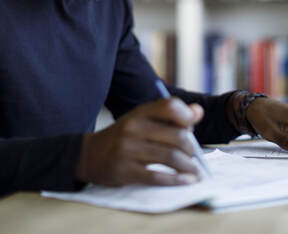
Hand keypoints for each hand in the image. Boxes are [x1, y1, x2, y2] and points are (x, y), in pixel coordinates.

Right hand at [75, 98, 203, 185]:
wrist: (88, 155)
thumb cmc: (124, 136)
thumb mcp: (142, 120)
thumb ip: (170, 116)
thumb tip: (198, 112)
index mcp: (140, 112)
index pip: (170, 106)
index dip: (186, 116)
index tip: (192, 128)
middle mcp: (134, 128)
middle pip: (177, 136)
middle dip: (192, 149)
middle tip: (195, 157)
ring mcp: (128, 150)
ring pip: (170, 157)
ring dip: (189, 167)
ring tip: (195, 172)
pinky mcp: (125, 171)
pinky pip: (157, 177)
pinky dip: (177, 180)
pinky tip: (186, 181)